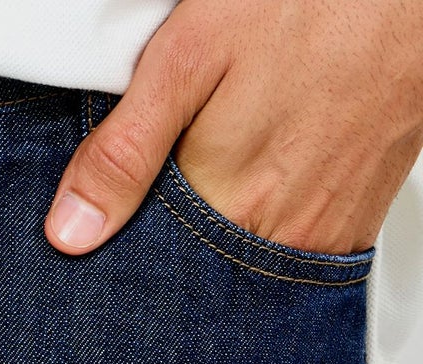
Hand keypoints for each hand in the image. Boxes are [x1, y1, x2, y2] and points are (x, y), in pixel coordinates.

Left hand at [44, 0, 422, 256]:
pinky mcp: (354, 228)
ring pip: (241, 268)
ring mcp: (323, 238)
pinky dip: (262, 233)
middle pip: (194, 275)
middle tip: (178, 177)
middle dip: (167, 246)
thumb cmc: (312, 6)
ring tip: (224, 168)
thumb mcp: (188, 59)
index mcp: (229, 202)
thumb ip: (126, 152)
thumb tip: (71, 231)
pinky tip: (259, 186)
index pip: (148, 269)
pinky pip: (291, 256)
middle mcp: (280, 236)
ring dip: (218, 236)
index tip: (110, 228)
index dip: (122, 247)